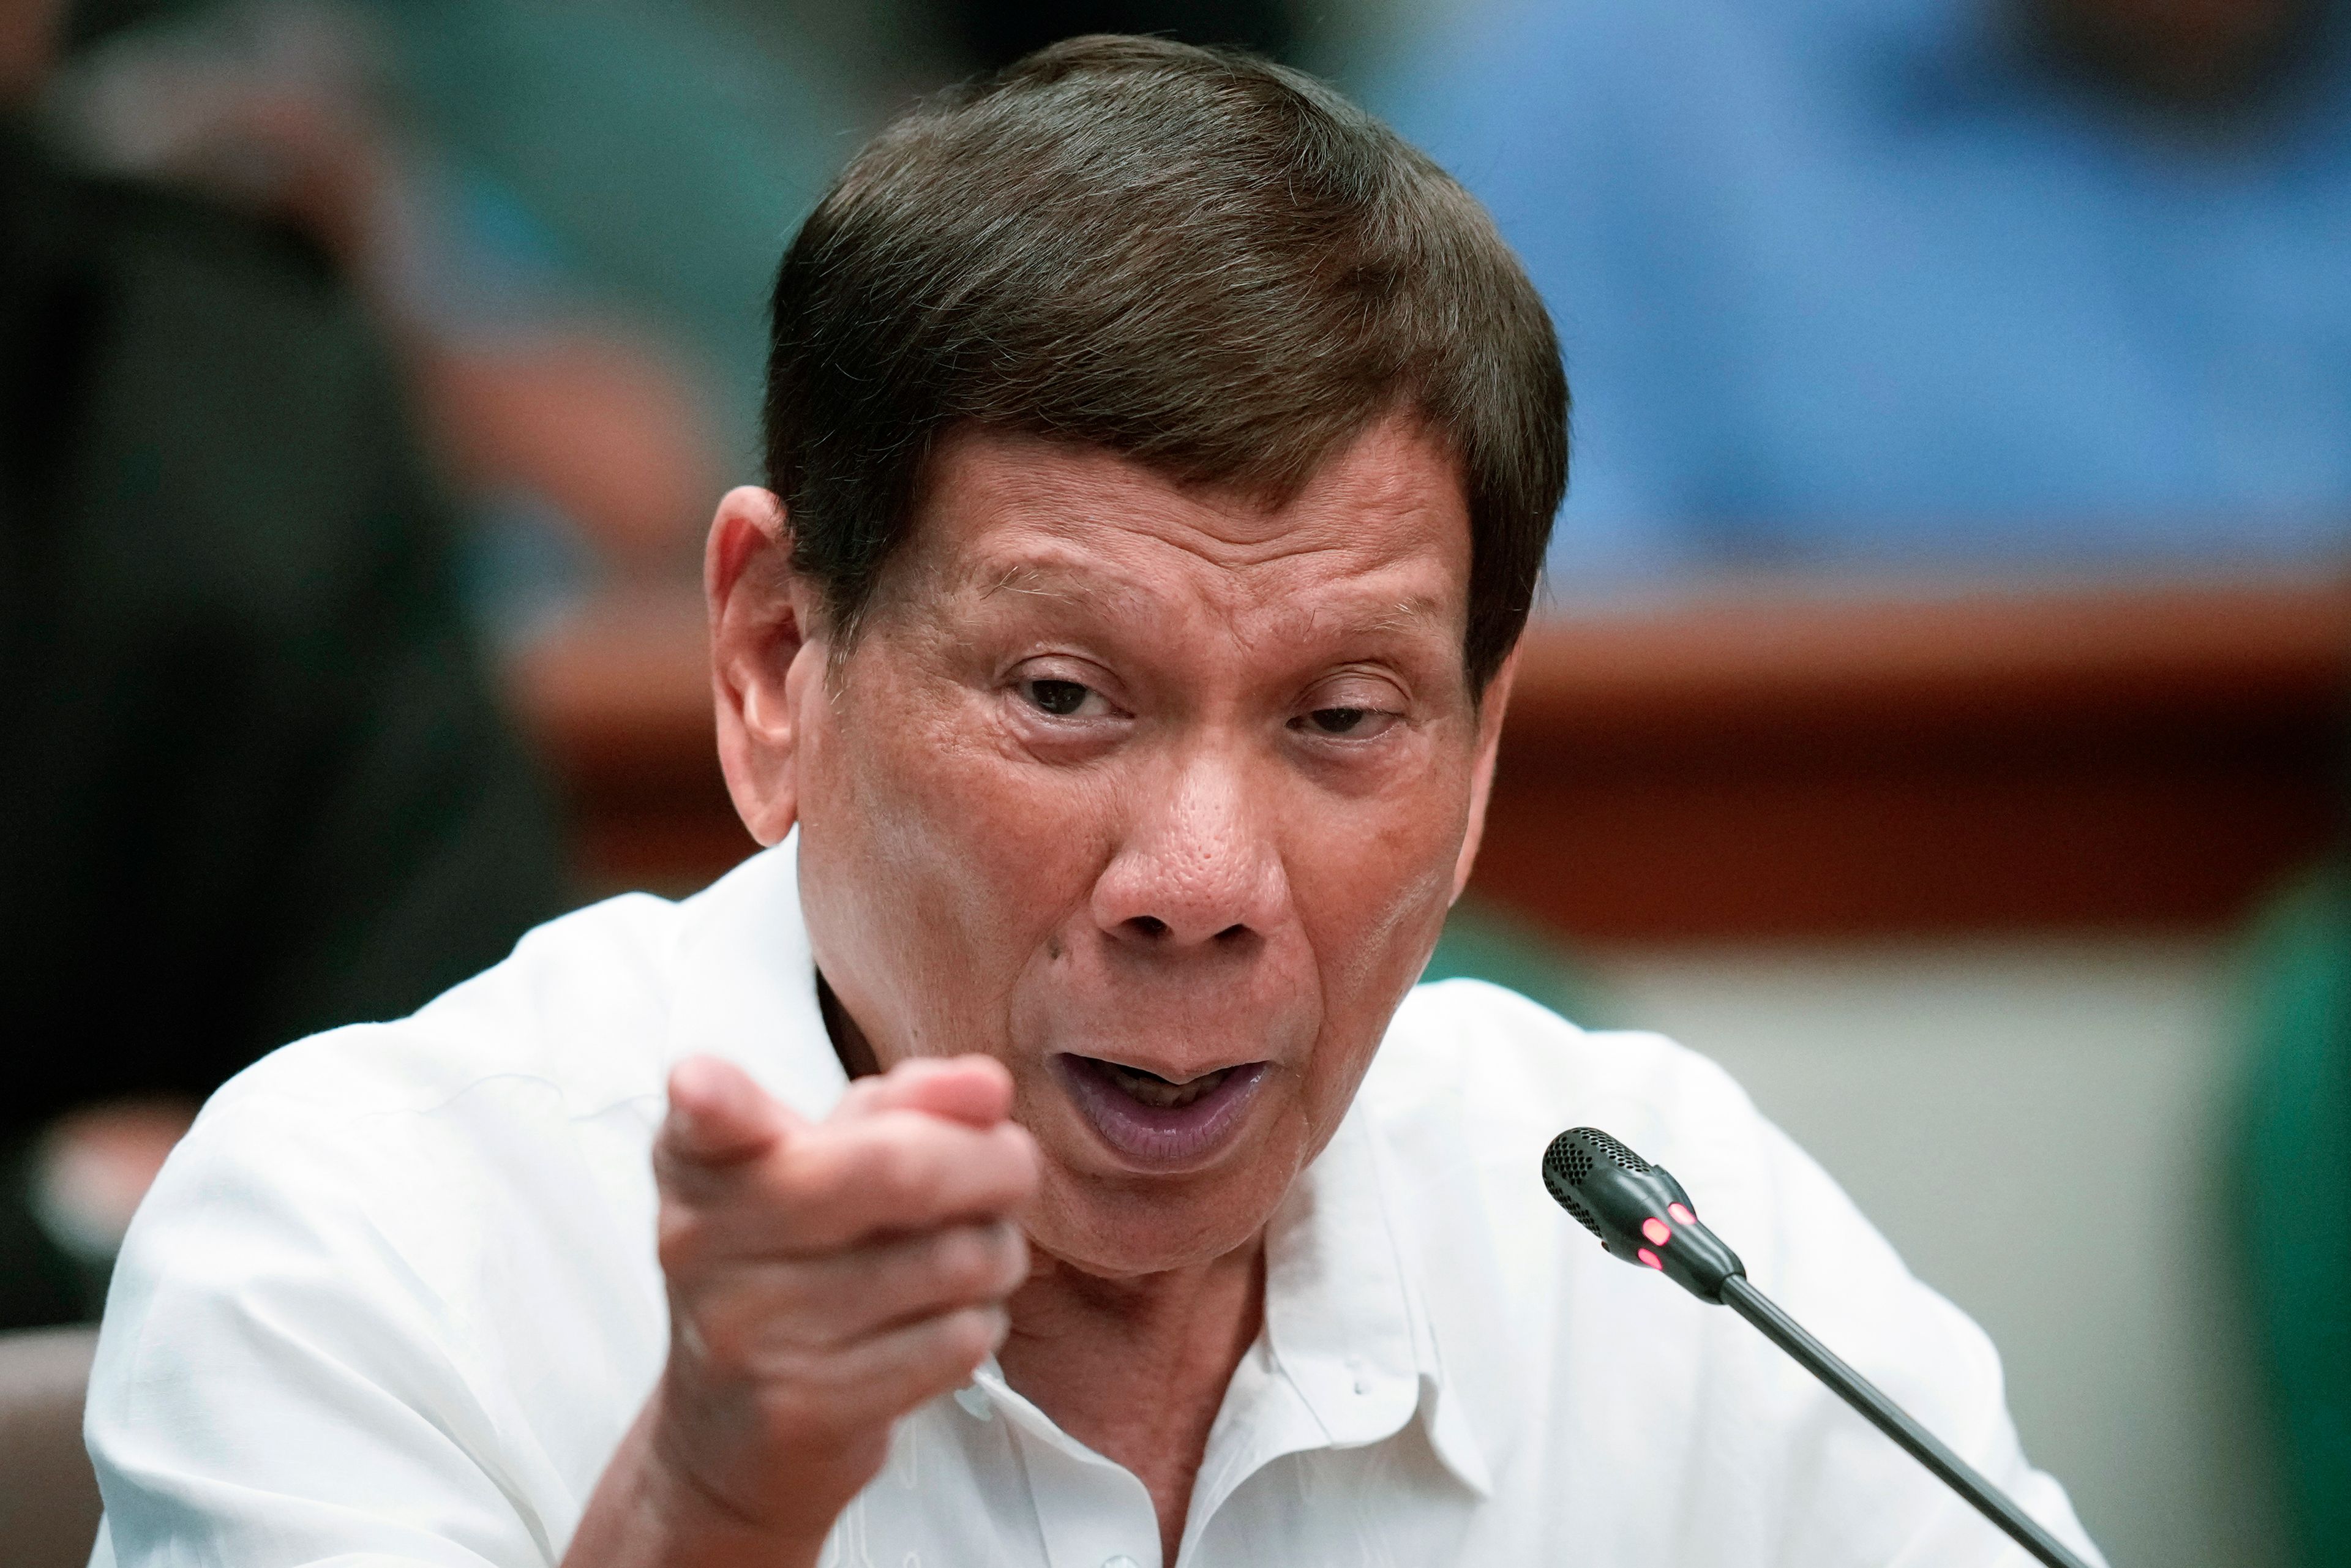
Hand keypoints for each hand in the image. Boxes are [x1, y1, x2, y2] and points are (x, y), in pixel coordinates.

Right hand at [567, 1053, 1037, 1567]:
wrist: (735, 1432)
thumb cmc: (799, 1265)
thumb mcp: (829, 1164)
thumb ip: (907, 1106)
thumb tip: (986, 1086)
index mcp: (702, 1164)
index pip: (703, 1120)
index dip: (709, 1097)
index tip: (700, 1083)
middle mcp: (705, 1245)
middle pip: (895, 1171)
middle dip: (991, 1162)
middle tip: (1013, 1165)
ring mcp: (750, 1335)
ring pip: (952, 1259)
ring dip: (998, 1249)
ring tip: (973, 1253)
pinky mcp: (803, 1410)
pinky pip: (956, 1340)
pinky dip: (980, 1320)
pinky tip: (945, 1319)